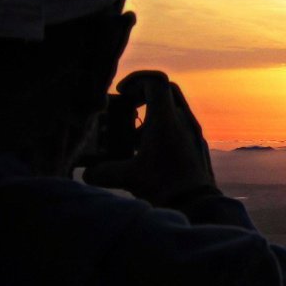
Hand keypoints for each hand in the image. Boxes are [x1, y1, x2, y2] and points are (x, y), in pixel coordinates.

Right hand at [83, 70, 218, 207]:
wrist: (198, 205)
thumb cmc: (164, 186)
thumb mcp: (128, 178)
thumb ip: (104, 172)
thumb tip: (87, 174)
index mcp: (167, 120)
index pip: (155, 81)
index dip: (137, 80)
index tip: (122, 92)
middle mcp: (183, 121)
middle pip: (167, 90)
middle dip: (145, 94)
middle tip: (129, 106)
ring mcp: (194, 133)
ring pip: (175, 110)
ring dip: (154, 116)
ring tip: (135, 138)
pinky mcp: (197, 146)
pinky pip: (181, 127)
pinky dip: (164, 131)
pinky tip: (151, 155)